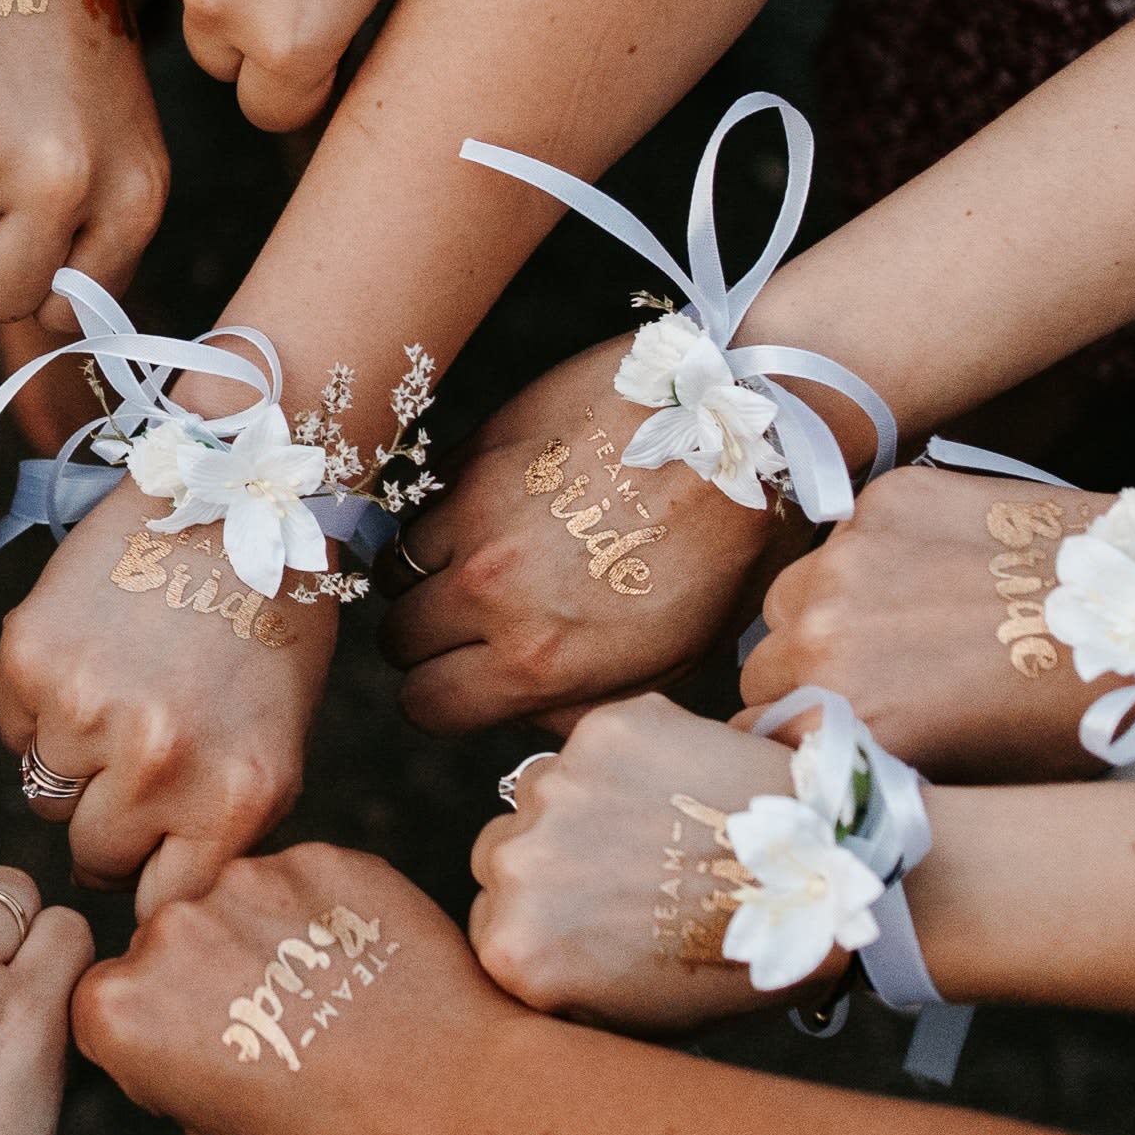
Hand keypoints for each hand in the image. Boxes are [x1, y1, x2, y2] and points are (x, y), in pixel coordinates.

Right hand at [0, 480, 336, 909]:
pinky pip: (12, 729)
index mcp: (237, 797)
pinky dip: (39, 708)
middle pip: (94, 857)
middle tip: (136, 766)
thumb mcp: (278, 745)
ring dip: (71, 764)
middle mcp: (161, 764)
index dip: (152, 888)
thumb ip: (218, 827)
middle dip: (110, 824)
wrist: (238, 490)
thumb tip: (155, 894)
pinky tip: (89, 656)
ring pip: (45, 795)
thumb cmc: (271, 620)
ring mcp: (88, 711)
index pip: (166, 906)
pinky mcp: (31, 658)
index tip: (148, 871)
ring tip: (121, 694)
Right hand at [67, 843, 532, 1134]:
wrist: (460, 1104)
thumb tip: (176, 1022)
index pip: (109, 996)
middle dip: (208, 971)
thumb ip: (166, 1065)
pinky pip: (306, 879)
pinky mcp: (323, 857)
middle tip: (276, 1026)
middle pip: (169, 937)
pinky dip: (326, 912)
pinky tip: (364, 967)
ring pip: (239, 899)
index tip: (206, 1051)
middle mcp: (172, 929)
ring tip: (329, 998)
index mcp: (122, 1009)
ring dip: (267, 933)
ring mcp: (250, 882)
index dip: (157, 1028)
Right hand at [379, 333, 803, 733]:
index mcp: (539, 658)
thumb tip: (527, 707)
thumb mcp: (674, 660)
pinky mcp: (477, 451)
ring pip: (397, 570)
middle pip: (398, 640)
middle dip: (430, 642)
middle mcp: (491, 591)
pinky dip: (443, 517)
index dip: (445, 702)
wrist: (737, 427)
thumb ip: (584, 696)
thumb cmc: (726, 549)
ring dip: (429, 575)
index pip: (425, 707)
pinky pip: (422, 503)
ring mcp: (476, 516)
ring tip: (481, 563)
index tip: (469, 682)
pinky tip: (495, 512)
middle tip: (475, 625)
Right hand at [466, 696, 820, 1033]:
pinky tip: (686, 790)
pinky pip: (596, 743)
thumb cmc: (742, 962)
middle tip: (628, 873)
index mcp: (511, 947)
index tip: (590, 916)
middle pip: (501, 849)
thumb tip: (538, 947)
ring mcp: (557, 790)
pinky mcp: (606, 732)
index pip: (491, 916)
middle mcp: (515, 865)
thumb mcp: (629, 1013)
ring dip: (586, 803)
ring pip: (544, 789)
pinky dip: (634, 758)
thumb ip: (560, 974)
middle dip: (553, 859)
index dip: (544, 916)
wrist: (829, 887)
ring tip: (665, 828)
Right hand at [743, 466, 1116, 779]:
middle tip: (872, 684)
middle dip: (803, 680)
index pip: (751, 735)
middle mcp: (823, 636)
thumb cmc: (1070, 713)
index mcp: (843, 719)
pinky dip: (875, 558)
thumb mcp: (968, 778)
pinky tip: (940, 572)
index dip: (792, 741)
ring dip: (827, 614)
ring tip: (905, 625)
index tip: (828, 738)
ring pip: (793, 597)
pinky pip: (843, 538)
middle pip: (763, 665)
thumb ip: (876, 766)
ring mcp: (848, 559)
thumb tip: (831, 767)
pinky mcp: (883, 502)